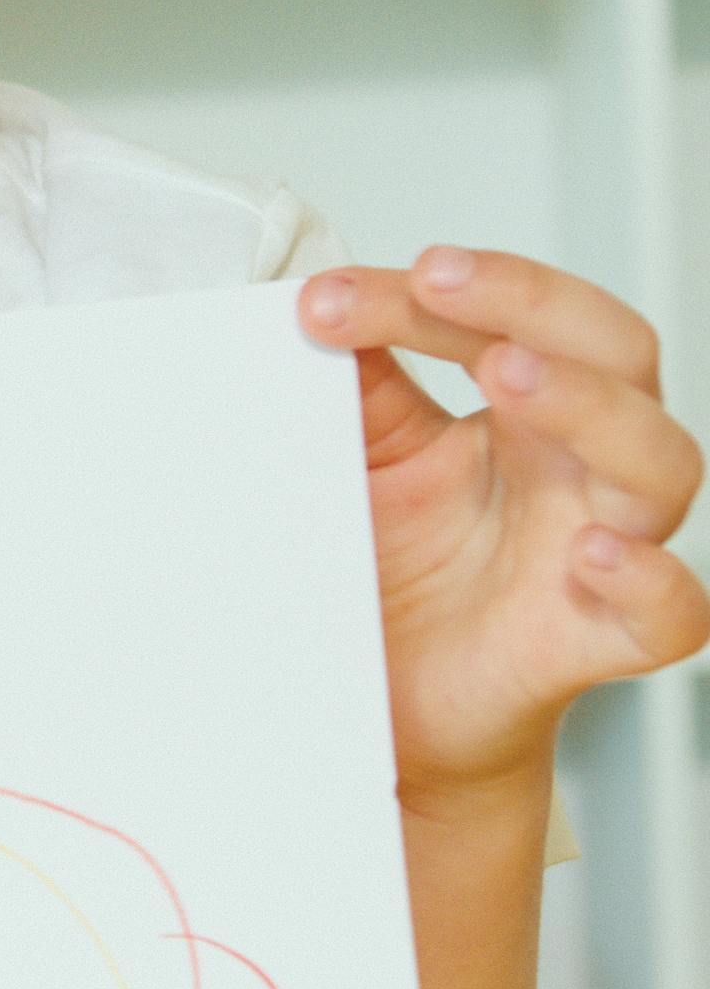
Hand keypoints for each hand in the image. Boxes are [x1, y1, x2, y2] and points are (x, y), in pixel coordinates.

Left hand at [300, 249, 708, 798]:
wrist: (400, 709)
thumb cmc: (405, 575)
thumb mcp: (370, 465)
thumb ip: (359, 392)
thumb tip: (315, 305)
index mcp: (531, 409)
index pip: (517, 317)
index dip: (437, 292)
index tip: (329, 297)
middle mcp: (582, 466)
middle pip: (616, 354)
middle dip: (534, 303)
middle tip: (435, 279)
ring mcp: (604, 547)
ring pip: (659, 461)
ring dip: (587, 405)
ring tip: (506, 373)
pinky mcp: (601, 640)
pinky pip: (674, 611)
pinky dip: (648, 577)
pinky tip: (593, 553)